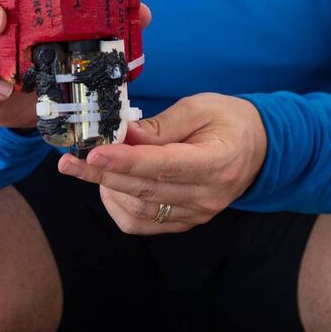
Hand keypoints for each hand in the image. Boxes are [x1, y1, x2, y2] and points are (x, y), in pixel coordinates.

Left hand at [57, 92, 265, 233]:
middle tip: (71, 160)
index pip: (164, 166)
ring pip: (140, 211)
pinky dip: (119, 206)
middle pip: (145, 191)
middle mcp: (208, 196)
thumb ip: (160, 125)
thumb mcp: (199, 107)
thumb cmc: (229, 119)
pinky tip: (110, 185)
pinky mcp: (187, 222)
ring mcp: (197, 214)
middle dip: (102, 175)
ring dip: (108, 189)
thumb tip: (121, 134)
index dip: (126, 161)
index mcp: (217, 162)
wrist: (259, 147)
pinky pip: (144, 224)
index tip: (95, 153)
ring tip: (91, 166)